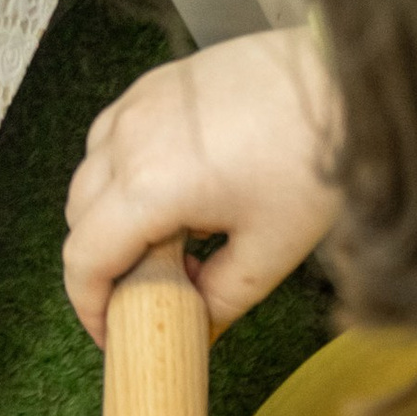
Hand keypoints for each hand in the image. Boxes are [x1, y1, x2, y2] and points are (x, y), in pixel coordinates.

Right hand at [64, 29, 340, 342]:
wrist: (338, 81)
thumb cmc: (311, 163)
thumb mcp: (271, 252)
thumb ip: (222, 298)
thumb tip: (197, 325)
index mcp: (148, 187)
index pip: (84, 257)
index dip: (89, 306)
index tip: (111, 334)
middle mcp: (126, 140)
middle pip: (78, 216)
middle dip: (101, 263)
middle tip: (146, 293)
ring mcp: (136, 104)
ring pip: (91, 174)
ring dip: (109, 215)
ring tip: (168, 241)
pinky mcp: (154, 83)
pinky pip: (112, 137)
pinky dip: (122, 173)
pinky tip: (174, 187)